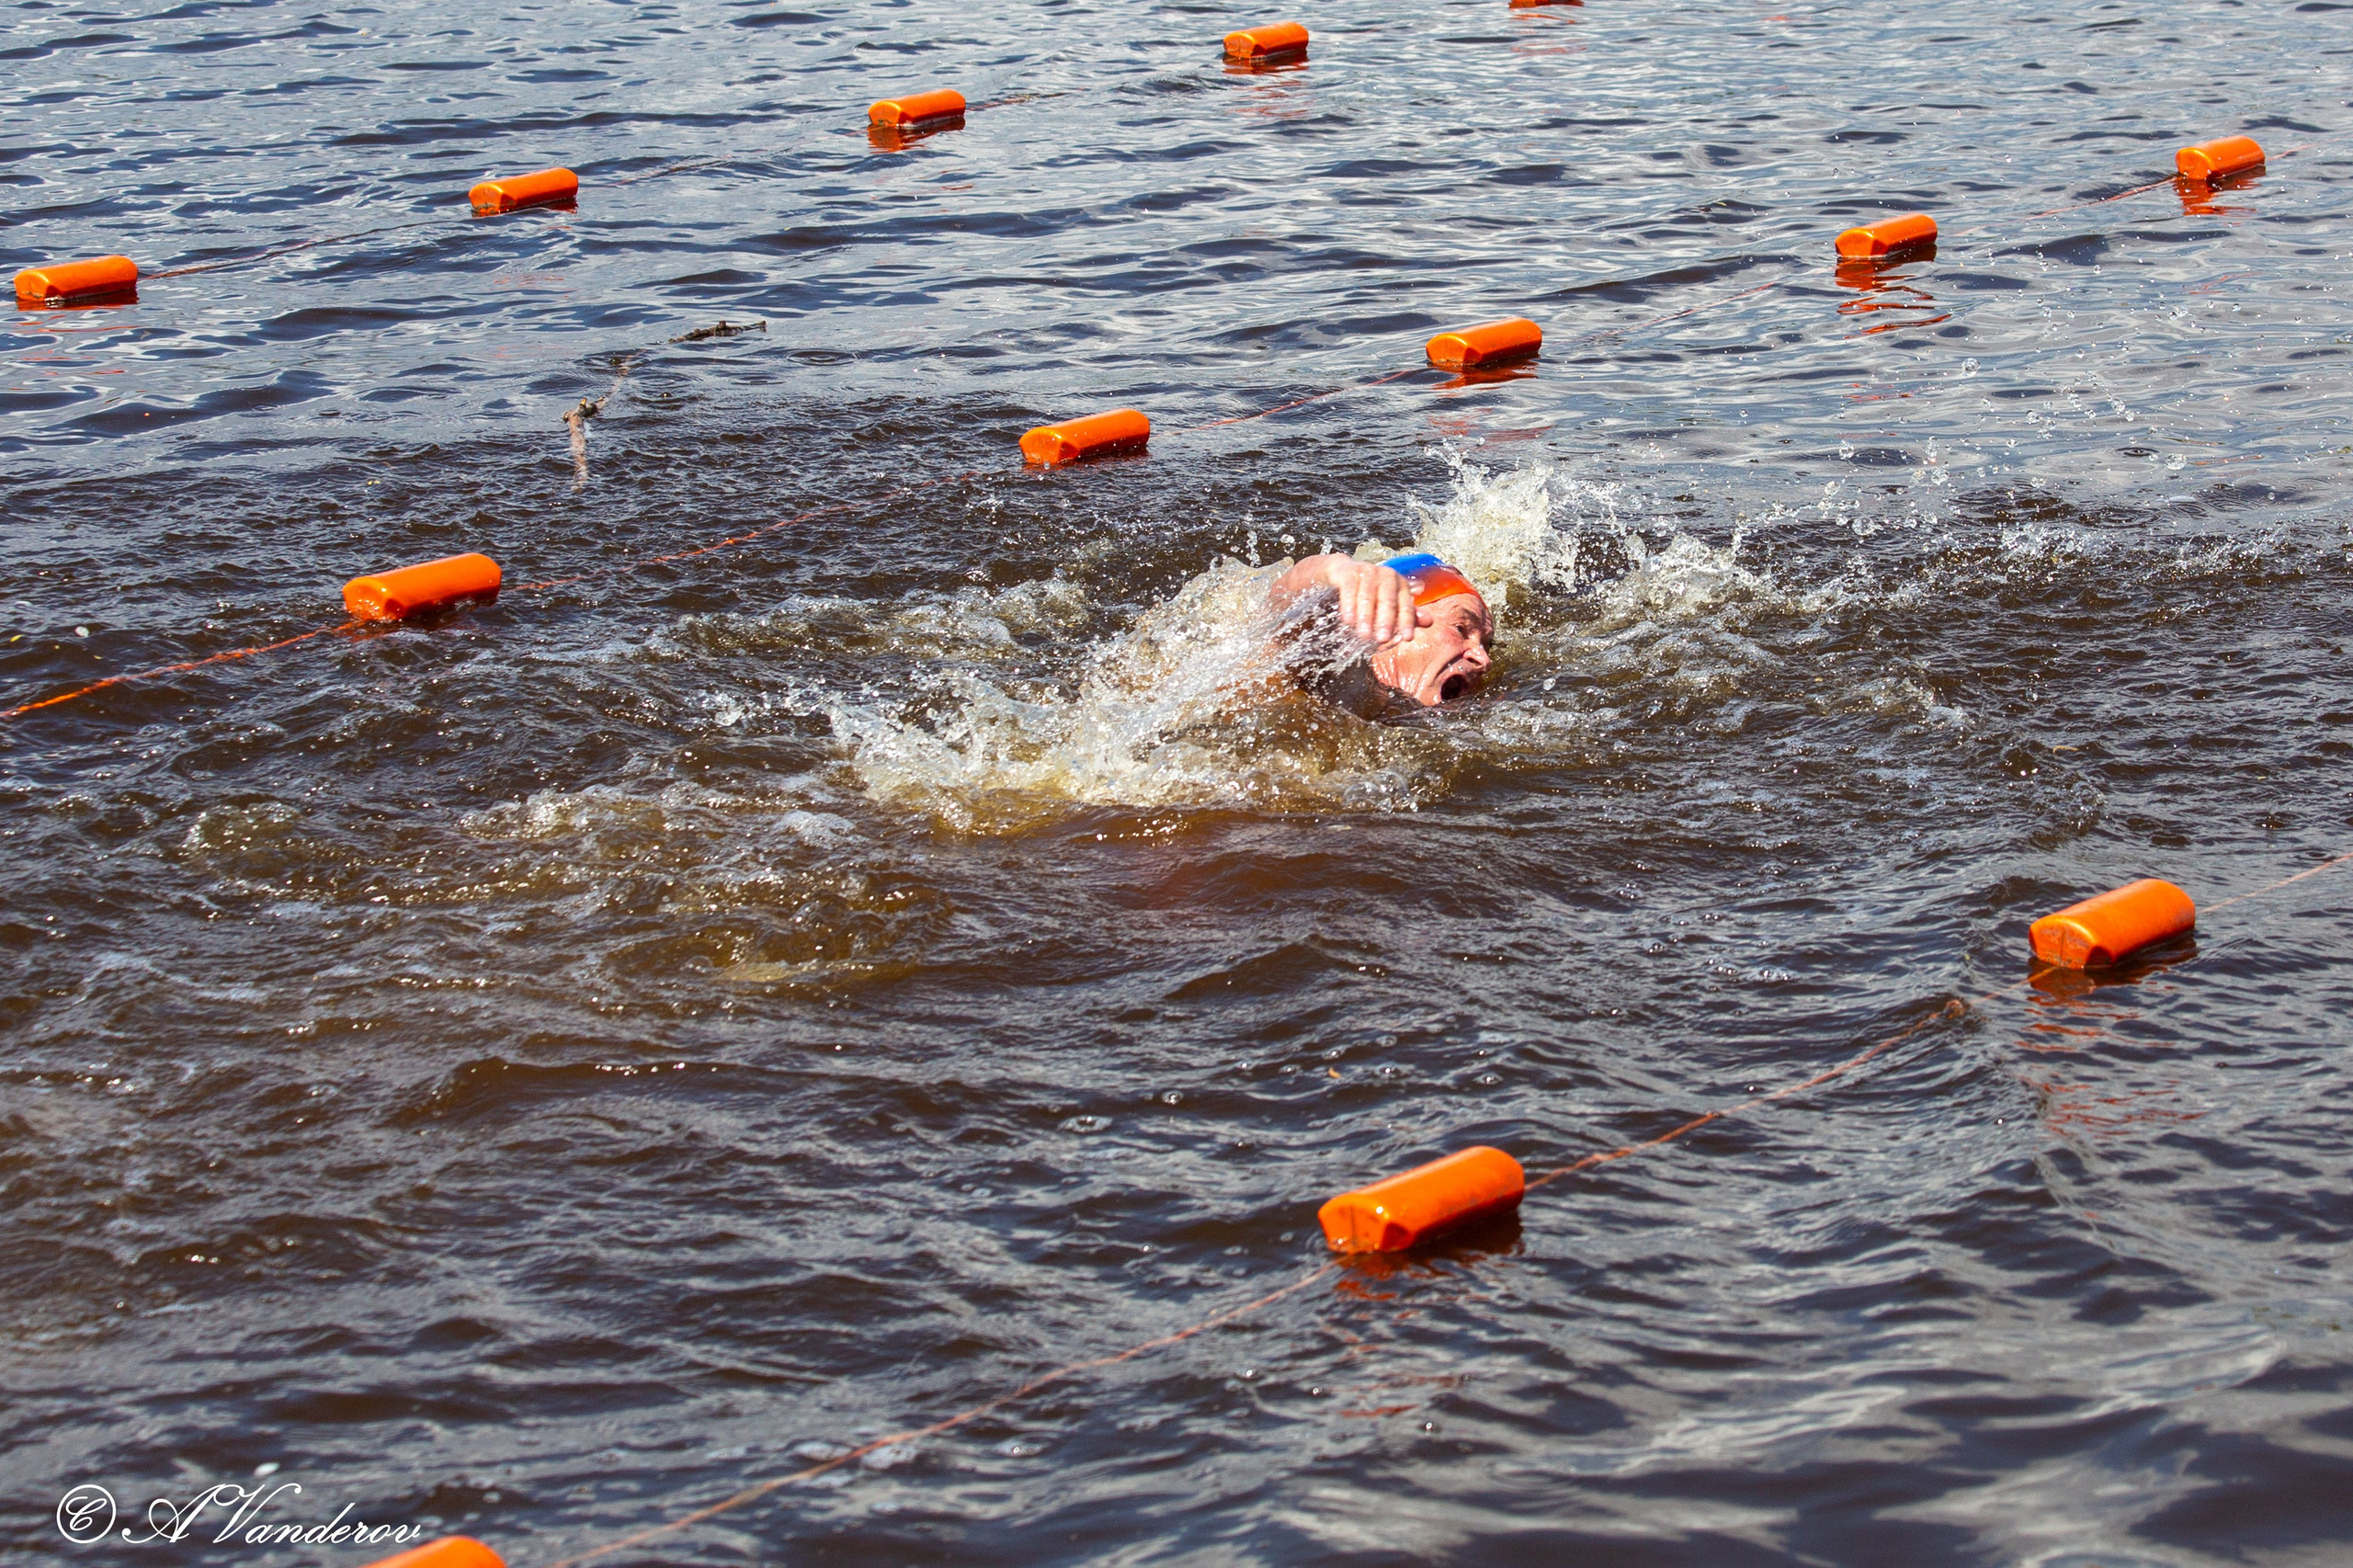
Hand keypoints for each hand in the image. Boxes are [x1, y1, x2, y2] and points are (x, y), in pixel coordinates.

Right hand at [1271, 554, 1427, 648]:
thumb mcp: (1385, 605)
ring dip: (1366, 616)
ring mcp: (1366, 570)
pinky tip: (1347, 620)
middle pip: (1388, 599)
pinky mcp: (1347, 570)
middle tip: (1381, 640)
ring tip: (1363, 635)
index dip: (1407, 621)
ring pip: (1369, 595)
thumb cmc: (1367, 593)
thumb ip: (1406, 614)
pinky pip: (1349, 587)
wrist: (1337, 574)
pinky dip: (1349, 604)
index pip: (1406, 604)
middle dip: (1386, 621)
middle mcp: (1385, 574)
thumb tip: (1430, 621)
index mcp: (1399, 583)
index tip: (1406, 638)